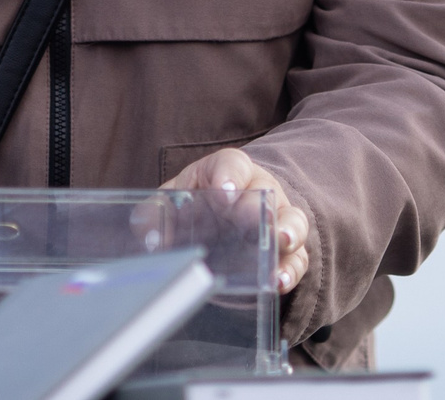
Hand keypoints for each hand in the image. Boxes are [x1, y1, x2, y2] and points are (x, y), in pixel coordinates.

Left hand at [159, 148, 311, 294]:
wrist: (218, 220)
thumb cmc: (193, 205)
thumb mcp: (171, 202)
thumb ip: (154, 214)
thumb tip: (148, 237)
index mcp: (226, 172)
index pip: (232, 164)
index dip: (229, 175)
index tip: (223, 191)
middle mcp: (257, 191)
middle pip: (266, 193)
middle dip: (260, 207)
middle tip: (259, 218)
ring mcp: (276, 220)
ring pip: (292, 221)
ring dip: (288, 232)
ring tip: (281, 243)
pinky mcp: (284, 252)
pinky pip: (296, 258)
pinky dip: (291, 269)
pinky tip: (280, 280)